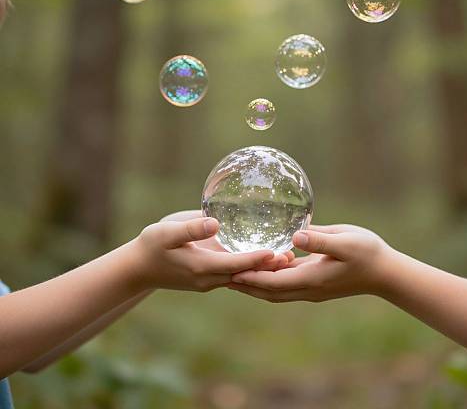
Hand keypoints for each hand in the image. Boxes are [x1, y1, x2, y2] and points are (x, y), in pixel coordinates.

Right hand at [160, 210, 294, 270]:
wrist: (137, 268)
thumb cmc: (150, 246)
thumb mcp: (166, 233)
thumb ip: (191, 229)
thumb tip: (216, 223)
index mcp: (200, 267)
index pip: (235, 264)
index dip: (257, 259)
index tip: (277, 252)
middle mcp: (208, 278)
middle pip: (244, 274)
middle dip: (267, 267)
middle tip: (292, 257)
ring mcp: (208, 280)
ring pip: (241, 276)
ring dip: (261, 269)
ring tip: (286, 258)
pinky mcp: (207, 277)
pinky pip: (233, 274)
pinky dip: (249, 268)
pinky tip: (262, 258)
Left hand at [229, 224, 392, 302]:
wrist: (385, 273)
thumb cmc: (368, 253)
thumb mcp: (346, 241)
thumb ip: (321, 239)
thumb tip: (295, 236)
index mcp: (311, 279)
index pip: (272, 282)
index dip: (250, 277)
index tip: (228, 272)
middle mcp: (307, 288)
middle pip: (268, 291)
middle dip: (246, 284)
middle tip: (221, 275)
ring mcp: (311, 288)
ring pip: (276, 290)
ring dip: (255, 283)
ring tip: (234, 273)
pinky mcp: (315, 283)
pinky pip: (286, 284)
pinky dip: (270, 278)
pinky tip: (264, 265)